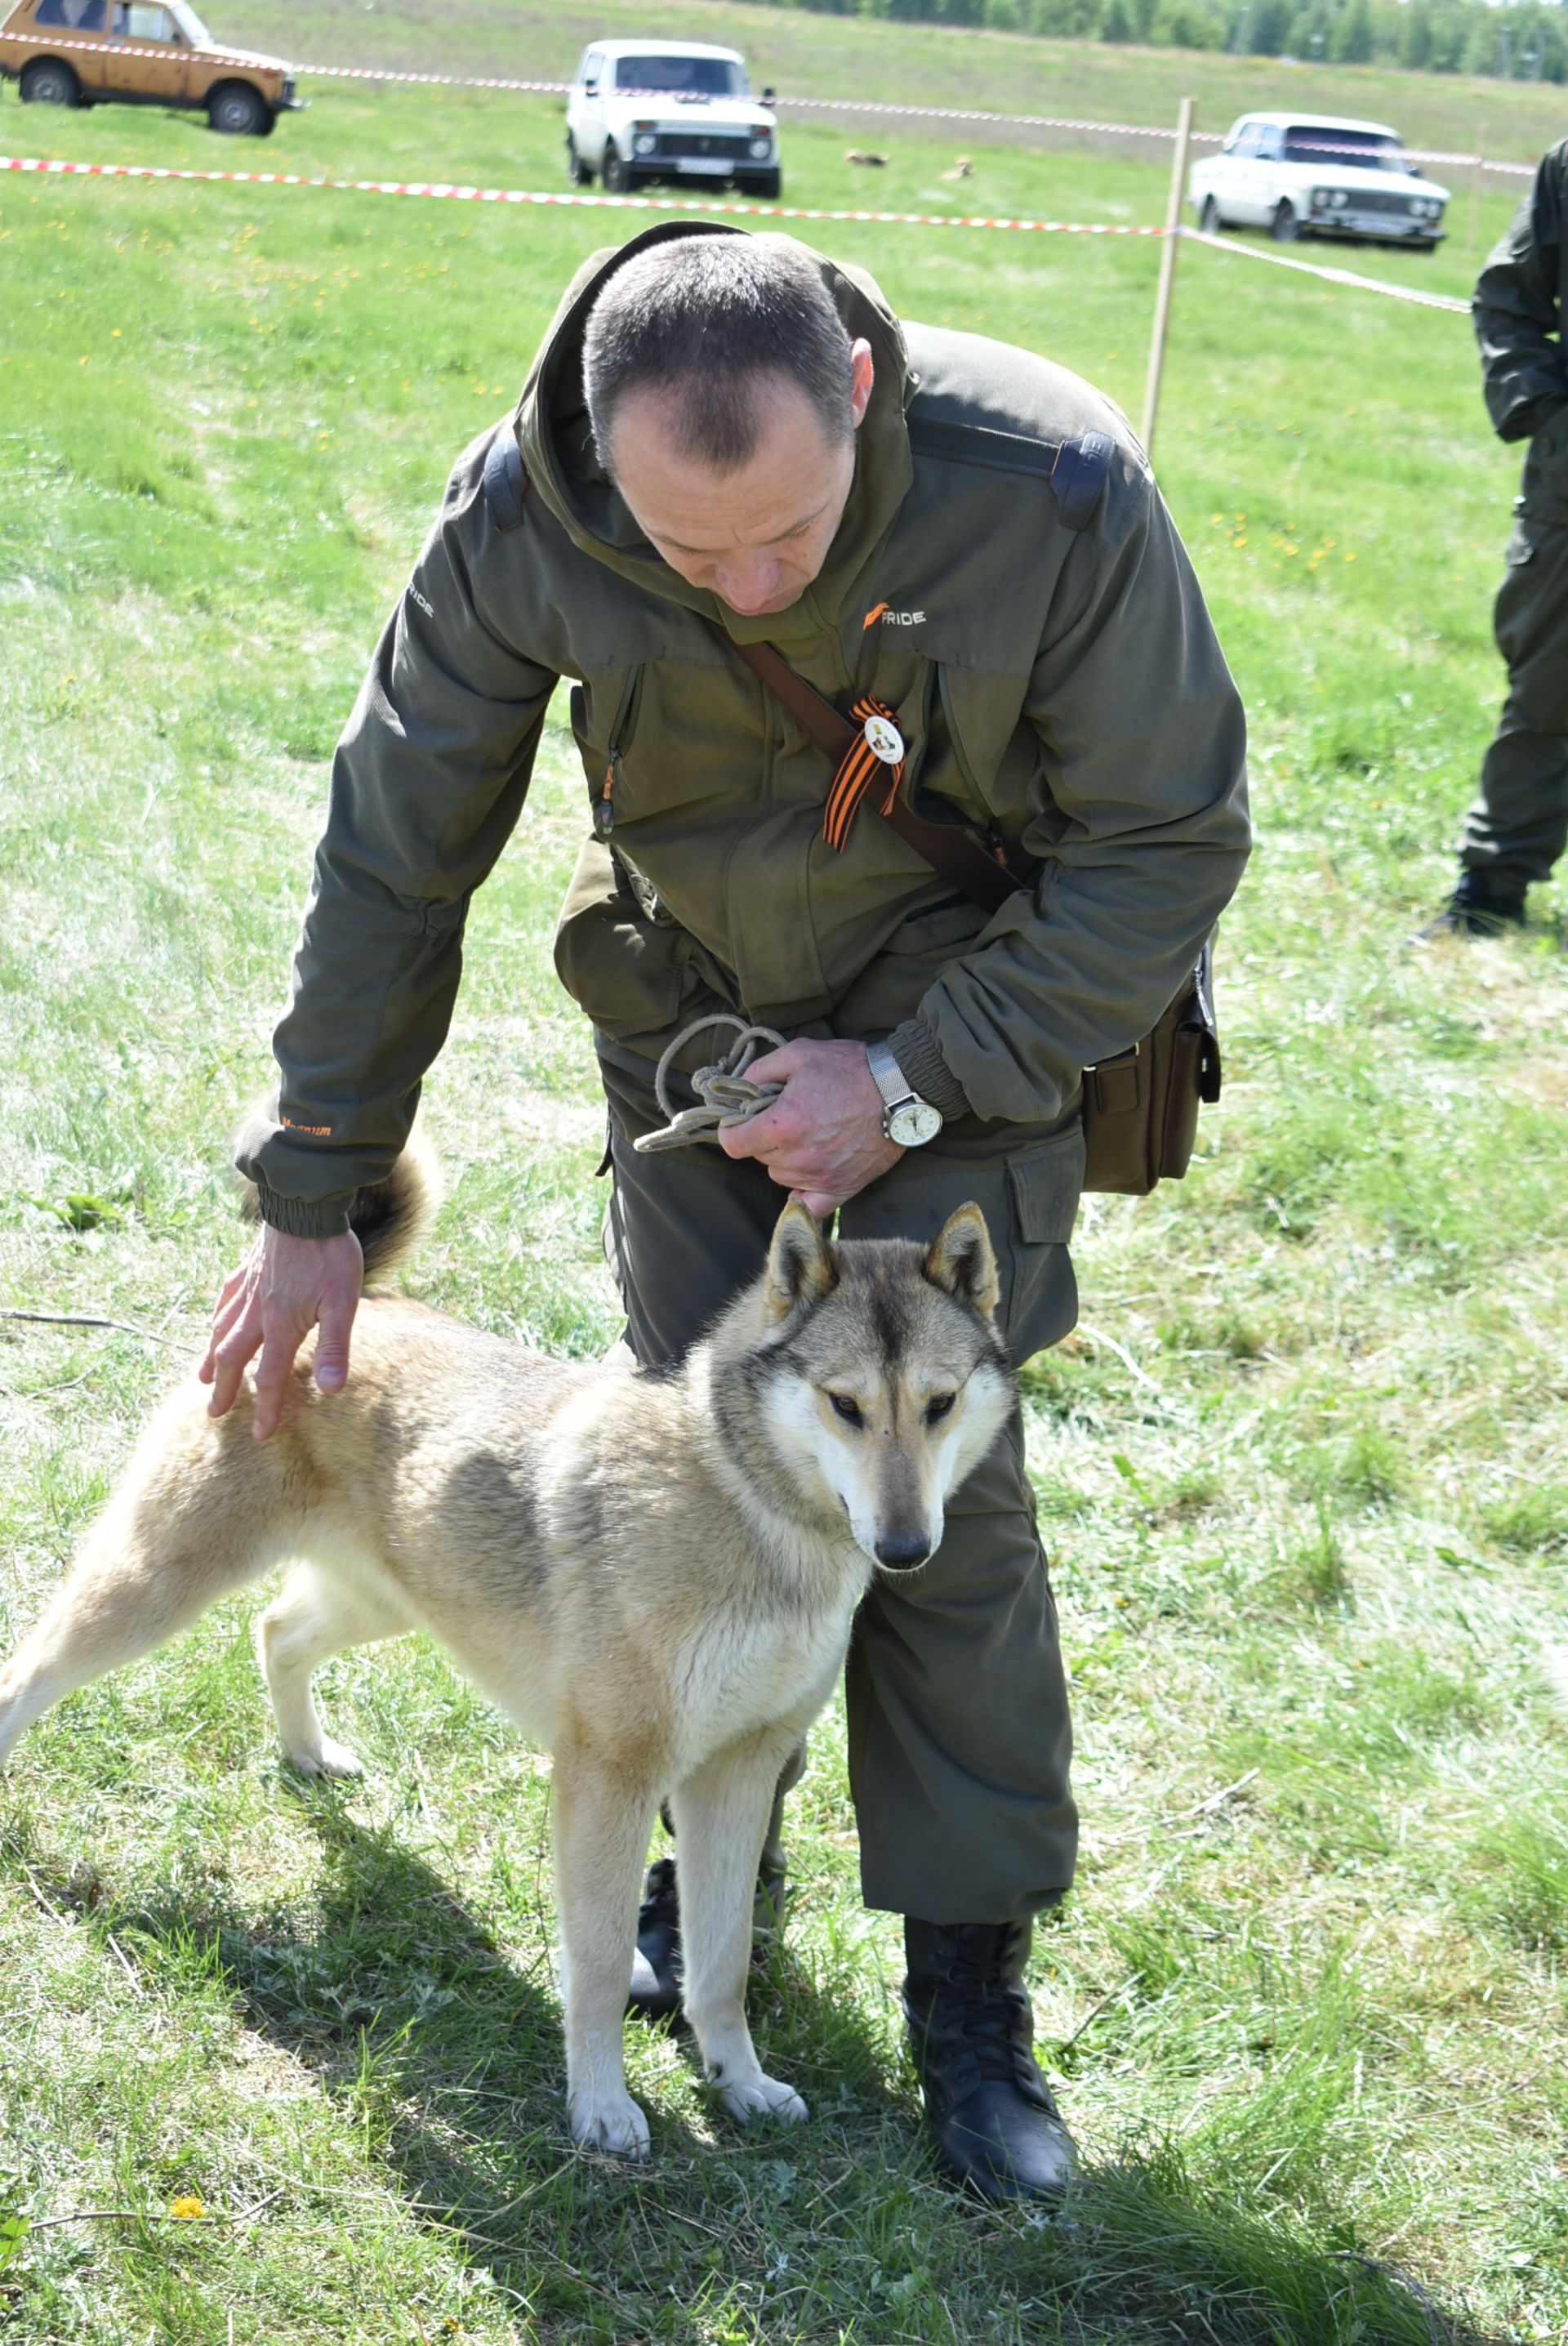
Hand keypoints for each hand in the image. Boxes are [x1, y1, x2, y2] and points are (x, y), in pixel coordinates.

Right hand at [199, 1225, 363, 1439]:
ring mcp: (247, 1289)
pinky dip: (216, 1318)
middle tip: (213, 1415)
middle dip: (226, 1390)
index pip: (270, 1378)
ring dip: (213, 1359)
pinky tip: (214, 1323)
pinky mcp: (247, 1269)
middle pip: (234, 1359)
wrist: (306, 1207)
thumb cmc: (329, 1254)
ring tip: (203, 1379)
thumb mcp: (344, 1303)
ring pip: (221, 1331)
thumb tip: (330, 1390)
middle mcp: (256, 1312)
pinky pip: (224, 1300)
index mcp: (280, 1326)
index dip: (267, 1409)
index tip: (261, 1435)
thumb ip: (335, 1347)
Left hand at [718, 1038, 902, 1218]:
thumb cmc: (851, 1068)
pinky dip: (802, 1195)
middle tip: (786, 1117)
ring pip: (781, 1176)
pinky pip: (809, 1206)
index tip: (742, 1120)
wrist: (900, 1088)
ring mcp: (820, 1177)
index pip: (733, 1144)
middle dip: (764, 1138)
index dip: (733, 1129)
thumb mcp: (799, 1053)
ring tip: (807, 1135)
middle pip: (759, 1158)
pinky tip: (805, 1177)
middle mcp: (798, 1157)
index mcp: (783, 1124)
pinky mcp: (841, 1188)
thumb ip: (759, 1071)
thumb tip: (737, 1089)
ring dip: (785, 1159)